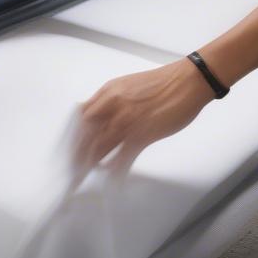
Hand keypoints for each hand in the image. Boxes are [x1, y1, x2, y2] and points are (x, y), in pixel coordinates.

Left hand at [73, 58, 215, 180]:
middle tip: (75, 168)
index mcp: (109, 92)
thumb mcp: (128, 86)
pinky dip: (115, 169)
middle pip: (86, 134)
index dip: (73, 135)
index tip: (70, 148)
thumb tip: (100, 118)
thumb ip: (112, 101)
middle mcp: (113, 105)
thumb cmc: (162, 84)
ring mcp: (128, 121)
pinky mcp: (143, 135)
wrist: (187, 82)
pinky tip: (112, 176)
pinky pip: (123, 157)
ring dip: (91, 163)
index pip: (81, 116)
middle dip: (77, 154)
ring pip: (100, 147)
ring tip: (86, 174)